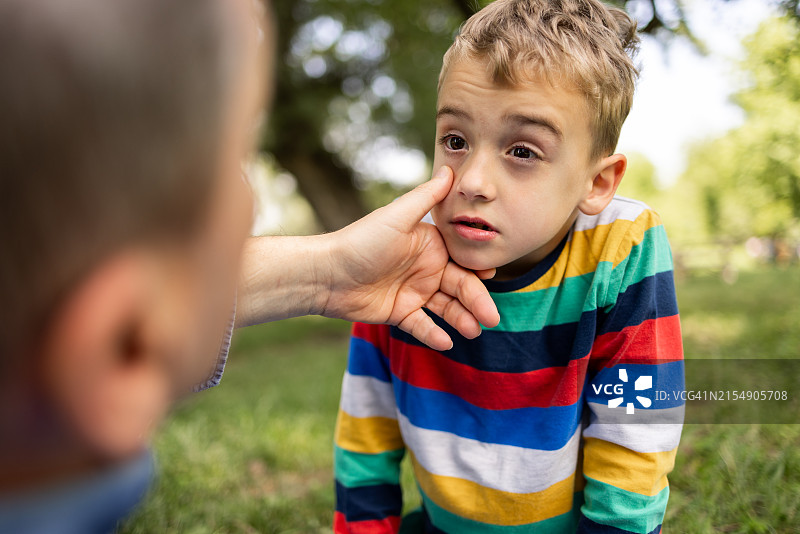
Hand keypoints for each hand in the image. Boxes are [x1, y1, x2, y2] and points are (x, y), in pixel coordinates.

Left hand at [322, 166, 499, 349]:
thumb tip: (451, 169)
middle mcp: (425, 268)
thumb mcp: (397, 217)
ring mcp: (413, 292)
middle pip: (459, 287)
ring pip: (446, 308)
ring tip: (473, 331)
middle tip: (492, 318)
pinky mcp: (400, 312)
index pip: (462, 259)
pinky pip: (422, 325)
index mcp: (429, 245)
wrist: (327, 273)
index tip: (492, 276)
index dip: (478, 270)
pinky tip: (447, 342)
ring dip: (460, 319)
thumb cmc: (360, 241)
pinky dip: (434, 334)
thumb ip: (426, 197)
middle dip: (476, 302)